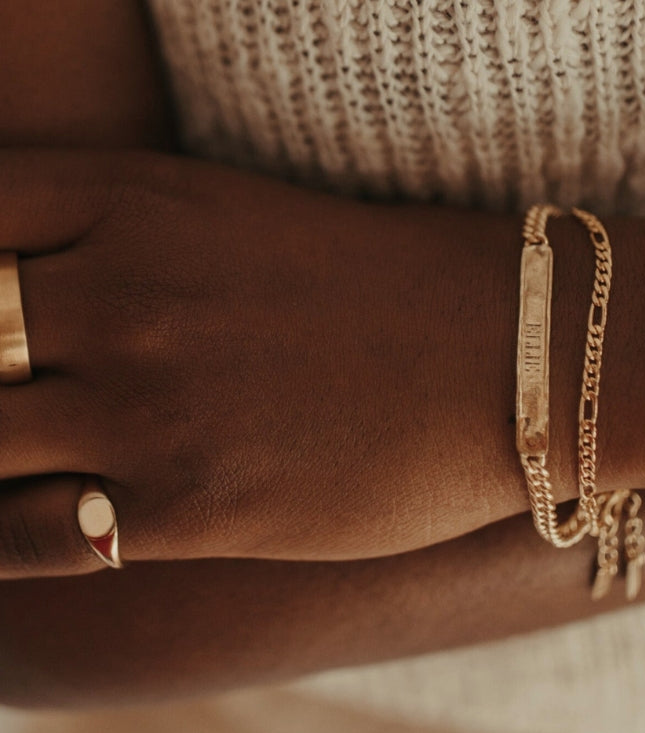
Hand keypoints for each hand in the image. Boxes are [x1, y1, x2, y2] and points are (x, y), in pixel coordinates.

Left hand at [0, 148, 519, 575]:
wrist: (508, 354)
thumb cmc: (372, 278)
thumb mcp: (221, 211)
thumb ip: (102, 230)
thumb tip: (16, 281)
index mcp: (130, 197)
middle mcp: (121, 292)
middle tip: (13, 395)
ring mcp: (148, 402)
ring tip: (18, 460)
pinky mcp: (187, 505)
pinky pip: (29, 535)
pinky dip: (7, 534)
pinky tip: (52, 515)